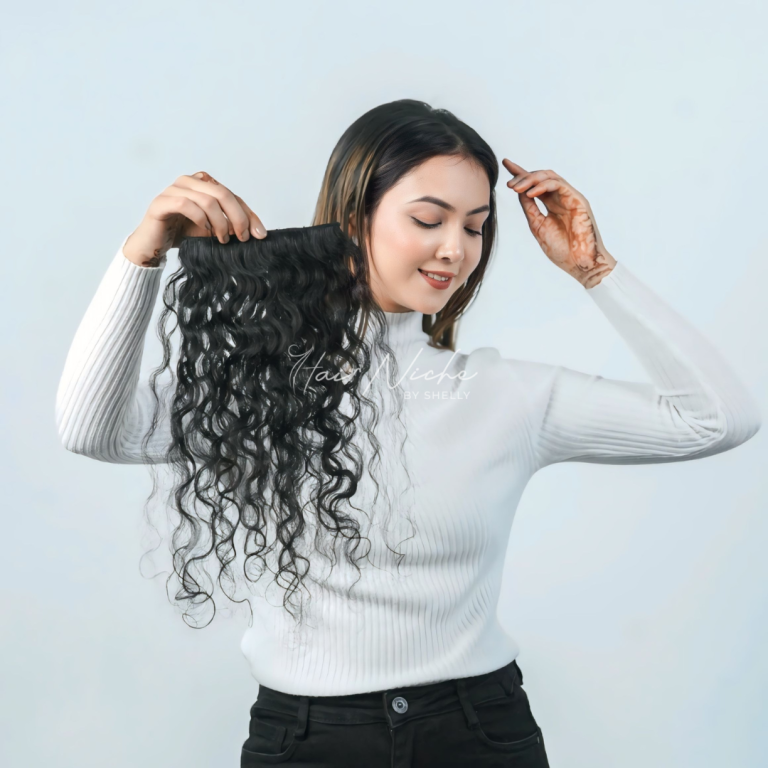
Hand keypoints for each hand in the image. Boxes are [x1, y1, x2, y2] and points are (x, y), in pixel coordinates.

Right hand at [122, 171, 267, 267]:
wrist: (153, 245)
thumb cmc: (182, 234)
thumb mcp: (213, 229)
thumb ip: (231, 224)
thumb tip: (258, 232)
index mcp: (203, 184)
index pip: (232, 195)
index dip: (248, 214)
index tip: (259, 235)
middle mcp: (188, 181)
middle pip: (222, 194)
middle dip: (237, 217)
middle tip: (241, 238)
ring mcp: (173, 189)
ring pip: (207, 199)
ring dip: (220, 222)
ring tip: (222, 239)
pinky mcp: (161, 202)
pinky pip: (185, 204)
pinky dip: (200, 219)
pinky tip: (204, 231)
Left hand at [502, 160, 616, 288]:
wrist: (579, 264)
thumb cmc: (561, 249)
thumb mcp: (538, 226)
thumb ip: (530, 208)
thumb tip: (519, 191)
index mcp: (551, 205)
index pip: (534, 185)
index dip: (520, 173)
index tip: (506, 164)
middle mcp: (561, 198)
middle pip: (541, 177)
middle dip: (523, 177)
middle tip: (509, 184)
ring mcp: (570, 197)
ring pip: (549, 177)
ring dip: (530, 179)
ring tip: (516, 187)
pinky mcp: (578, 199)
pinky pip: (559, 184)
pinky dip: (543, 186)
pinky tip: (530, 193)